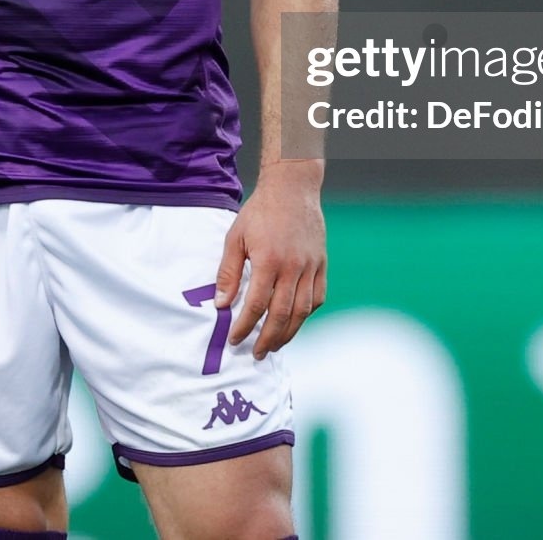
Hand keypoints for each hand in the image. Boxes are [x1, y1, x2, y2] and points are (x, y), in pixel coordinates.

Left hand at [213, 165, 326, 358]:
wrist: (292, 189)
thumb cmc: (260, 212)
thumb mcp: (235, 238)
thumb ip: (228, 273)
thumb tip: (221, 304)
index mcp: (269, 261)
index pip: (257, 305)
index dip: (246, 326)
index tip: (236, 339)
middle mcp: (294, 267)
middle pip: (282, 315)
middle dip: (268, 339)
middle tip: (257, 353)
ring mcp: (311, 267)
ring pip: (302, 311)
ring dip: (288, 333)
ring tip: (275, 345)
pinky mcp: (322, 264)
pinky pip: (318, 297)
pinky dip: (306, 313)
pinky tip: (295, 321)